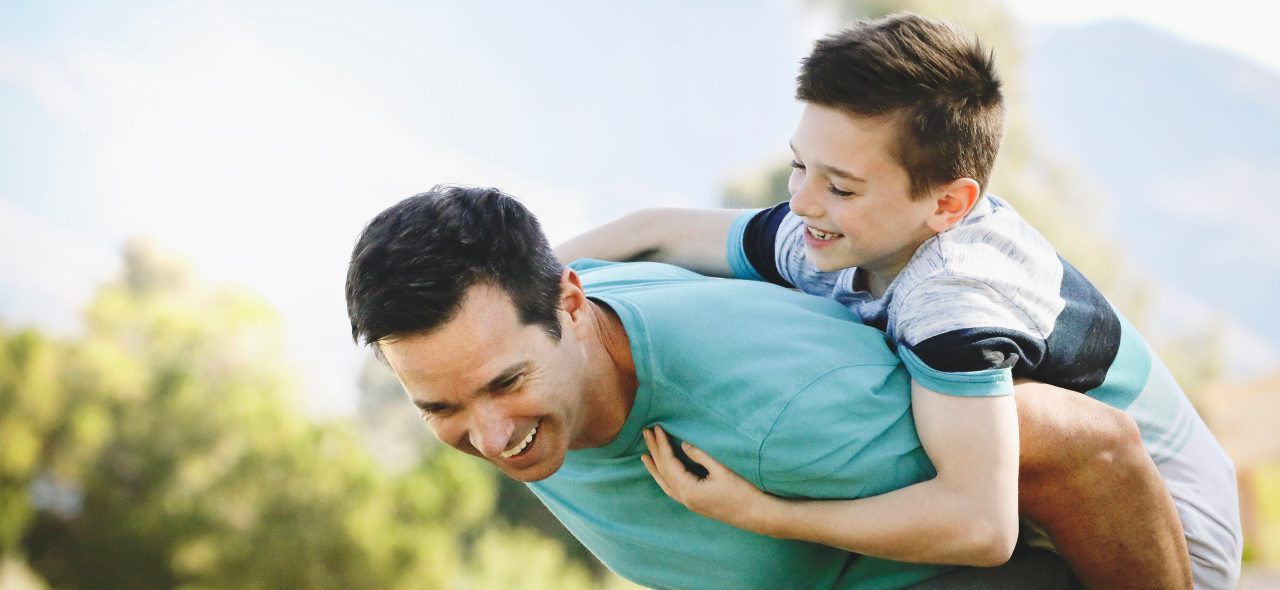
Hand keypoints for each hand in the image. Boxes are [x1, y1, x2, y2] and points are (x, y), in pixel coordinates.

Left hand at [640, 425, 773, 534]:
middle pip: (663, 472)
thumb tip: (683, 444)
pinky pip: (671, 489)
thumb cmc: (742, 491)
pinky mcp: (694, 503)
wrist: (755, 514)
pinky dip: (663, 478)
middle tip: (646, 432)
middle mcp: (684, 498)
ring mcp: (688, 503)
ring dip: (655, 467)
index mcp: (689, 490)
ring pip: (664, 483)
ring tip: (644, 455)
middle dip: (654, 451)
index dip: (662, 444)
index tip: (657, 428)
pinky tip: (662, 473)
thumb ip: (700, 456)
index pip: (669, 463)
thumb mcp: (722, 470)